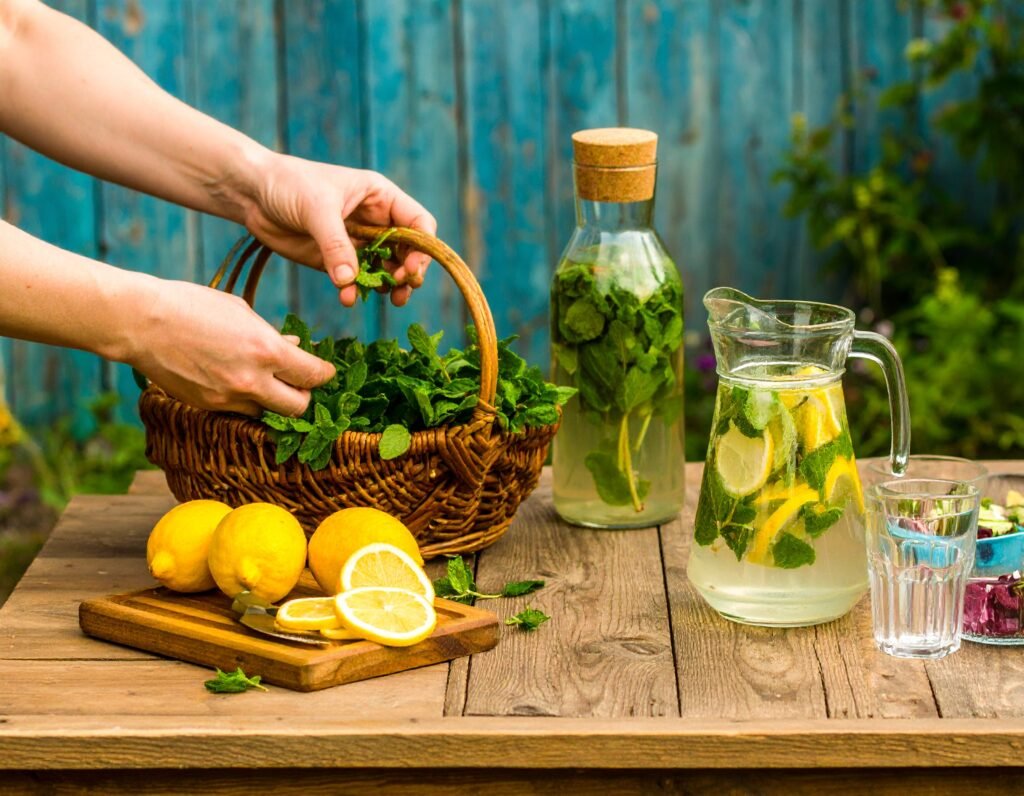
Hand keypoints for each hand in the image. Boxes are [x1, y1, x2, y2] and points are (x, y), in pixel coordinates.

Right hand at [128, 279, 335, 416]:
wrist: (140, 323)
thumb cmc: (192, 306)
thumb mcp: (241, 312)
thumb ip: (272, 335)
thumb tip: (296, 345)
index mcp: (266, 351)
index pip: (313, 376)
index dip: (324, 374)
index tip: (324, 370)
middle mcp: (252, 381)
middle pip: (299, 408)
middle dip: (304, 396)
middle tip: (299, 382)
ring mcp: (228, 399)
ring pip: (268, 414)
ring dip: (273, 401)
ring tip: (266, 380)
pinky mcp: (208, 407)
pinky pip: (240, 412)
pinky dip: (246, 401)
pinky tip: (238, 382)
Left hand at [239, 153, 436, 307]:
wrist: (252, 193)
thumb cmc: (289, 184)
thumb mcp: (317, 208)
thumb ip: (336, 245)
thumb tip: (349, 280)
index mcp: (381, 197)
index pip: (419, 224)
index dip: (422, 248)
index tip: (411, 269)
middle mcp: (375, 221)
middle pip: (408, 252)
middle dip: (409, 272)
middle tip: (401, 287)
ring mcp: (357, 243)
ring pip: (386, 270)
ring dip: (389, 287)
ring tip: (389, 299)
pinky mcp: (336, 261)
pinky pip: (356, 281)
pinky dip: (356, 292)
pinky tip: (348, 298)